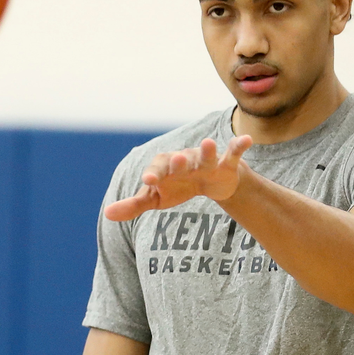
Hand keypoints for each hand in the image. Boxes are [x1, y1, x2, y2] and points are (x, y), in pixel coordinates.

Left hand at [105, 135, 252, 221]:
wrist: (207, 182)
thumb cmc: (175, 187)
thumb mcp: (155, 199)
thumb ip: (133, 205)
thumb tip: (107, 214)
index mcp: (166, 169)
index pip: (158, 170)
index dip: (154, 174)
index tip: (148, 181)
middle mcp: (185, 161)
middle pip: (181, 161)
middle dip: (179, 161)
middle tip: (178, 161)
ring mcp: (206, 161)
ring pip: (206, 155)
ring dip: (207, 150)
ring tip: (208, 143)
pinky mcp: (226, 163)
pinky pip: (233, 152)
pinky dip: (239, 145)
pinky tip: (247, 140)